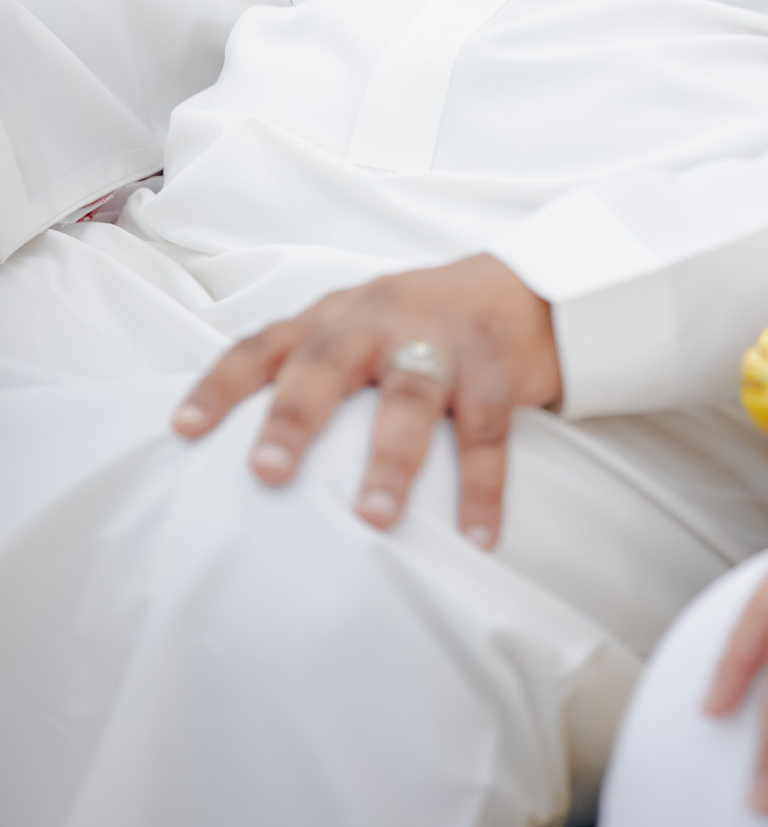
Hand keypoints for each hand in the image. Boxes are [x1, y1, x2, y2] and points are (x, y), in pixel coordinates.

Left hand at [172, 254, 560, 546]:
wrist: (524, 289)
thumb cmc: (420, 324)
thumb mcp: (359, 329)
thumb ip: (308, 372)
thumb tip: (242, 466)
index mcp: (336, 316)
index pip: (266, 343)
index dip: (222, 383)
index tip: (183, 430)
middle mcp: (380, 319)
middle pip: (329, 360)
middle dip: (296, 414)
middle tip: (267, 472)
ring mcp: (442, 339)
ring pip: (410, 395)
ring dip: (391, 458)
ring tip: (373, 518)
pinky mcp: (495, 366)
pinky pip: (488, 430)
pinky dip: (483, 487)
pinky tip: (477, 537)